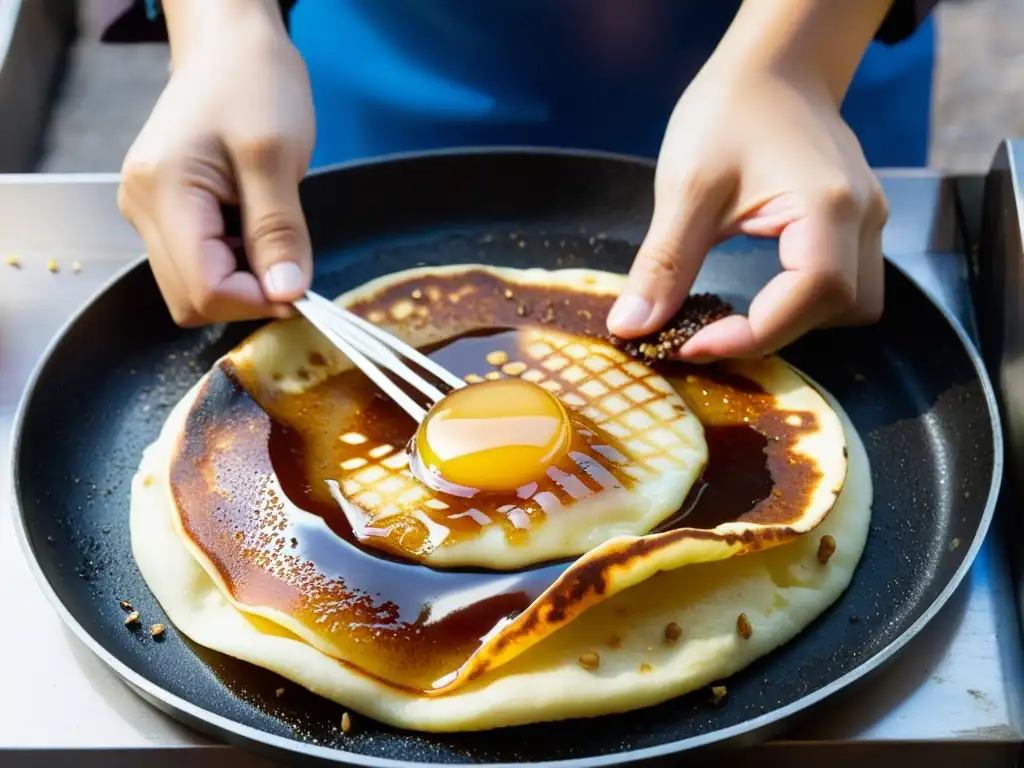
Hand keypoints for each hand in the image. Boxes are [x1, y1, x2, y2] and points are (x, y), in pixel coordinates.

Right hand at [118, 8, 314, 326]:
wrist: (230, 46)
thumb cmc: (254, 84)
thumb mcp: (276, 156)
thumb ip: (278, 231)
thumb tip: (286, 293)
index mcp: (163, 192)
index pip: (204, 289)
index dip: (255, 301)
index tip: (299, 287)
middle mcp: (142, 209)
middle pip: (190, 299)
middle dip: (246, 297)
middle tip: (289, 264)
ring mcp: (147, 213)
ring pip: (192, 289)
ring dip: (240, 283)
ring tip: (271, 237)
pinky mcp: (163, 213)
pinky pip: (197, 265)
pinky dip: (232, 266)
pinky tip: (255, 233)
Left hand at [606, 57, 887, 360]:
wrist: (772, 68)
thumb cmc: (729, 112)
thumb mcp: (686, 188)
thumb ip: (663, 264)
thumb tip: (632, 328)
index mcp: (828, 206)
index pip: (812, 294)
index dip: (754, 335)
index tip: (692, 345)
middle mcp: (863, 218)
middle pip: (839, 309)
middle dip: (771, 333)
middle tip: (705, 333)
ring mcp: (868, 220)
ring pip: (852, 306)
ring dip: (795, 322)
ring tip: (735, 316)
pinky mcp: (857, 223)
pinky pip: (844, 284)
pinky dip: (802, 303)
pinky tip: (759, 295)